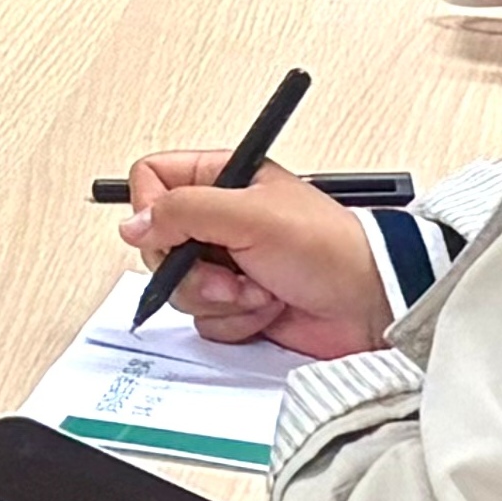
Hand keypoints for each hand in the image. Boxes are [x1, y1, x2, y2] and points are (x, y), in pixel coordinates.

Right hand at [118, 150, 392, 360]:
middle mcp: (218, 220)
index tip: (172, 232)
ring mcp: (225, 264)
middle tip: (228, 272)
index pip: (152, 181)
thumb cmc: (329, 248)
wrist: (367, 303)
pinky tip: (266, 308)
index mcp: (221, 179)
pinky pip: (203, 318)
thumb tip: (134, 223)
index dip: (151, 210)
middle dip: (191, 270)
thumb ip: (184, 211)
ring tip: (258, 290)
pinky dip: (234, 321)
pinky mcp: (234, 303)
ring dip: (219, 298)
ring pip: (178, 287)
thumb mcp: (251, 215)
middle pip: (158, 244)